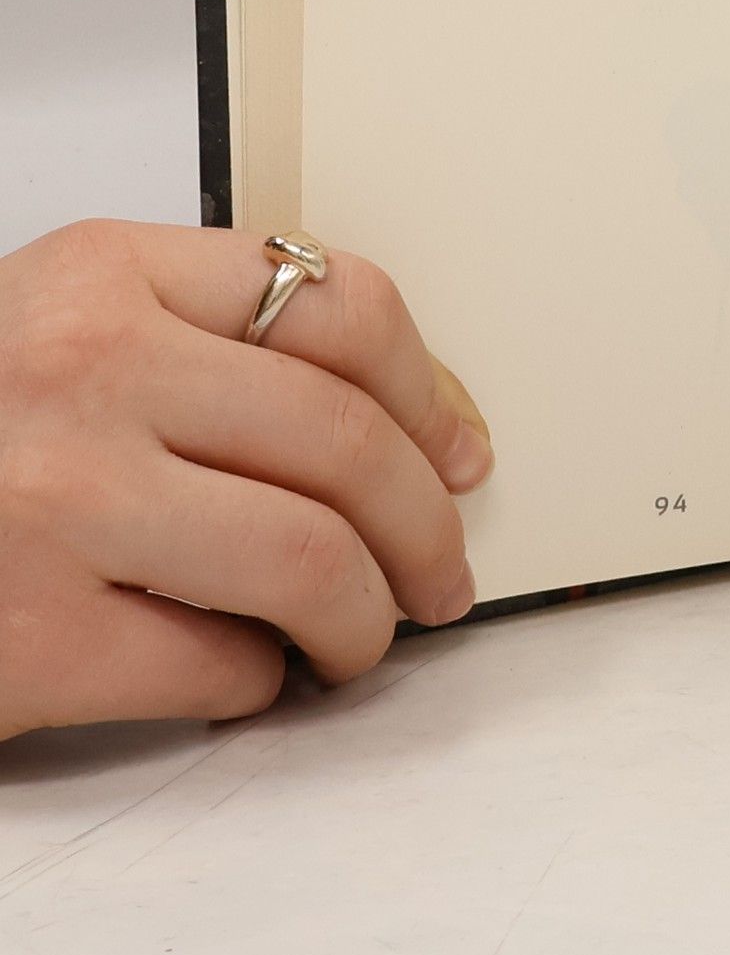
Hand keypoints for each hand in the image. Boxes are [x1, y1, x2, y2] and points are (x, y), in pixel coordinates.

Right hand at [0, 220, 492, 738]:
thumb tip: (422, 425)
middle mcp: (85, 371)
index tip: (460, 452)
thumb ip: (219, 343)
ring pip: (310, 560)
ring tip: (361, 636)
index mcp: (109, 273)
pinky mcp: (27, 638)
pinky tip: (242, 669)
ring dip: (367, 617)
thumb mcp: (74, 328)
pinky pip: (220, 665)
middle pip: (348, 444)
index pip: (346, 306)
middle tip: (442, 571)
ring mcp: (53, 503)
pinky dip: (259, 682)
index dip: (433, 394)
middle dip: (429, 527)